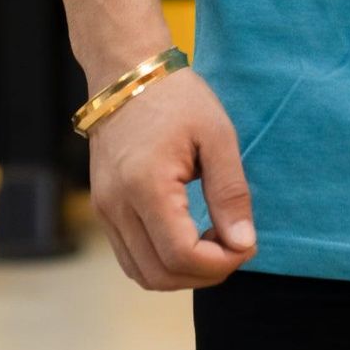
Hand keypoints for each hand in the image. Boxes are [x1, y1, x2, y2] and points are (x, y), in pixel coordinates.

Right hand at [88, 65, 257, 289]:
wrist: (128, 74)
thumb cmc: (177, 99)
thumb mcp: (217, 136)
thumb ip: (231, 192)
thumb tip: (243, 243)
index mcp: (146, 186)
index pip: (181, 255)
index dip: (219, 263)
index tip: (246, 244)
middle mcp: (117, 206)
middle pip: (160, 275)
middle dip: (204, 273)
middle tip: (235, 247)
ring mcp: (105, 210)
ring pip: (142, 273)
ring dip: (182, 273)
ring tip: (213, 242)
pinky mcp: (104, 209)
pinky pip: (130, 257)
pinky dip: (161, 262)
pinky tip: (189, 238)